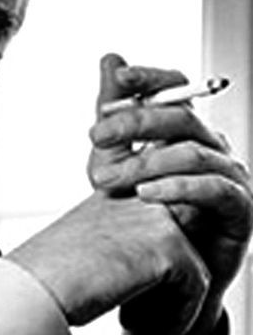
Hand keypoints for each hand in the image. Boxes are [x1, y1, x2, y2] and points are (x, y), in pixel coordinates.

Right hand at [8, 191, 209, 334]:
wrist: (30, 288)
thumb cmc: (44, 273)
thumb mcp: (84, 244)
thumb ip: (118, 242)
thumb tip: (150, 268)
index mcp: (114, 191)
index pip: (155, 231)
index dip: (147, 271)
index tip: (123, 305)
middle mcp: (138, 194)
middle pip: (178, 248)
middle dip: (166, 289)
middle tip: (133, 321)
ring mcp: (155, 215)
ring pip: (192, 269)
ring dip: (171, 308)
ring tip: (138, 333)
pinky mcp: (167, 244)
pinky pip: (195, 290)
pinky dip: (174, 322)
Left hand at [88, 53, 252, 334]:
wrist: (162, 277)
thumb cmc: (138, 216)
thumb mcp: (114, 160)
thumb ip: (114, 114)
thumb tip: (111, 57)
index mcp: (183, 131)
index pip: (177, 88)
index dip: (150, 78)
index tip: (118, 78)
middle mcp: (211, 146)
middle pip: (182, 116)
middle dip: (135, 120)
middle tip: (96, 134)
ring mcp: (229, 177)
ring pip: (193, 151)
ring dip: (144, 162)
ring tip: (104, 180)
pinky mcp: (240, 211)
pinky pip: (215, 189)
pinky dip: (178, 187)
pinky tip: (145, 194)